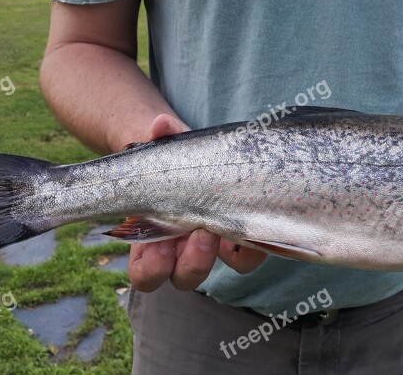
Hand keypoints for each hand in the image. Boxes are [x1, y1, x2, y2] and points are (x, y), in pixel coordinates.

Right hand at [127, 114, 266, 291]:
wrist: (198, 157)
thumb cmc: (172, 161)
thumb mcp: (163, 149)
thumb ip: (161, 137)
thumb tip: (161, 124)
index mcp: (154, 240)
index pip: (145, 274)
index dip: (151, 268)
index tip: (161, 244)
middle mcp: (185, 251)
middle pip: (186, 278)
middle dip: (193, 262)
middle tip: (201, 234)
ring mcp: (218, 246)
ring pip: (228, 267)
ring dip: (232, 252)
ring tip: (227, 225)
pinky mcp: (244, 235)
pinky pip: (253, 250)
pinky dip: (257, 239)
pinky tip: (256, 218)